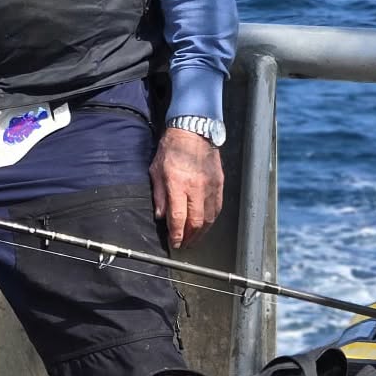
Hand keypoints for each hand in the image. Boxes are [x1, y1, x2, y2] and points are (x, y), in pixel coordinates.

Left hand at [150, 127, 223, 249]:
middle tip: (184, 245)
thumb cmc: (172, 148)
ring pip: (209, 218)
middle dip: (189, 237)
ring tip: (194, 239)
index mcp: (178, 184)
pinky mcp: (219, 184)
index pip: (178, 217)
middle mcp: (196, 188)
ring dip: (201, 232)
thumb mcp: (156, 170)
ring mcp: (210, 186)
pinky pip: (217, 208)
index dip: (177, 234)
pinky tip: (205, 225)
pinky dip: (211, 220)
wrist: (193, 130)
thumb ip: (159, 195)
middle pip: (195, 222)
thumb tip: (161, 216)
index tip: (174, 242)